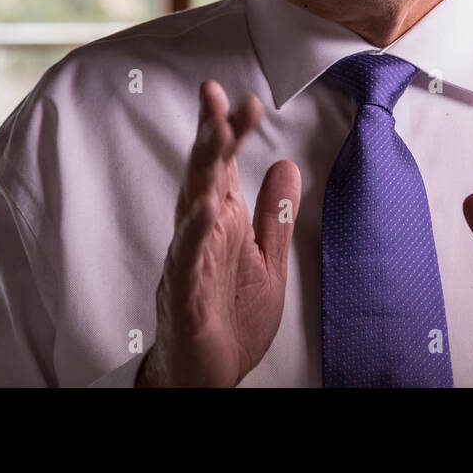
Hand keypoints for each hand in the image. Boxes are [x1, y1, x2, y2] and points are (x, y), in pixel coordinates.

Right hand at [137, 79, 300, 386]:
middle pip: (204, 174)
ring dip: (202, 171)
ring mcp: (190, 263)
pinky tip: (205, 211)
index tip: (246, 101)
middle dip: (210, 133)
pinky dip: (195, 237)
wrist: (206, 376)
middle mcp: (202, 235)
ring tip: (214, 135)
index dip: (232, 131)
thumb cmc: (229, 319)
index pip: (224, 166)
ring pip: (192, 208)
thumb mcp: (267, 260)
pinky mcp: (186, 297)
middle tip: (216, 96)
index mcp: (222, 222)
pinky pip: (189, 262)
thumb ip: (274, 215)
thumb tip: (286, 165)